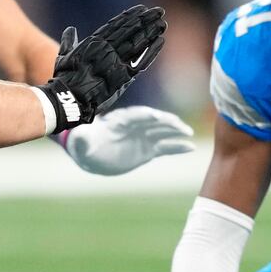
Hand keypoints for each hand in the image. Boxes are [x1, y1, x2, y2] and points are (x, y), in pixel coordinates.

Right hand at [37, 5, 166, 131]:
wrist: (69, 99)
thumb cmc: (65, 79)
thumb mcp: (64, 56)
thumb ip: (69, 42)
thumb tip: (71, 30)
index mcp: (93, 43)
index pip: (115, 26)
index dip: (129, 17)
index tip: (140, 9)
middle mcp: (106, 49)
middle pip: (129, 31)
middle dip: (145, 20)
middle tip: (158, 11)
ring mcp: (116, 62)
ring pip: (137, 42)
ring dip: (151, 31)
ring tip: (162, 22)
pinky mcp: (124, 76)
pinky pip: (141, 61)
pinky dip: (152, 51)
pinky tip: (161, 40)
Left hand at [62, 106, 194, 175]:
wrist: (93, 156)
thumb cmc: (86, 145)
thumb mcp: (82, 143)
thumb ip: (83, 138)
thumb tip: (80, 135)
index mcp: (119, 121)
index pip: (134, 116)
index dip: (144, 115)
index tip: (155, 116)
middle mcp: (135, 126)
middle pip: (153, 121)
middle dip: (165, 121)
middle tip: (178, 124)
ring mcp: (144, 137)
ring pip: (163, 132)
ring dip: (175, 131)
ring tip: (188, 133)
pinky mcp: (149, 149)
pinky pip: (166, 147)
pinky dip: (178, 147)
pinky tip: (190, 147)